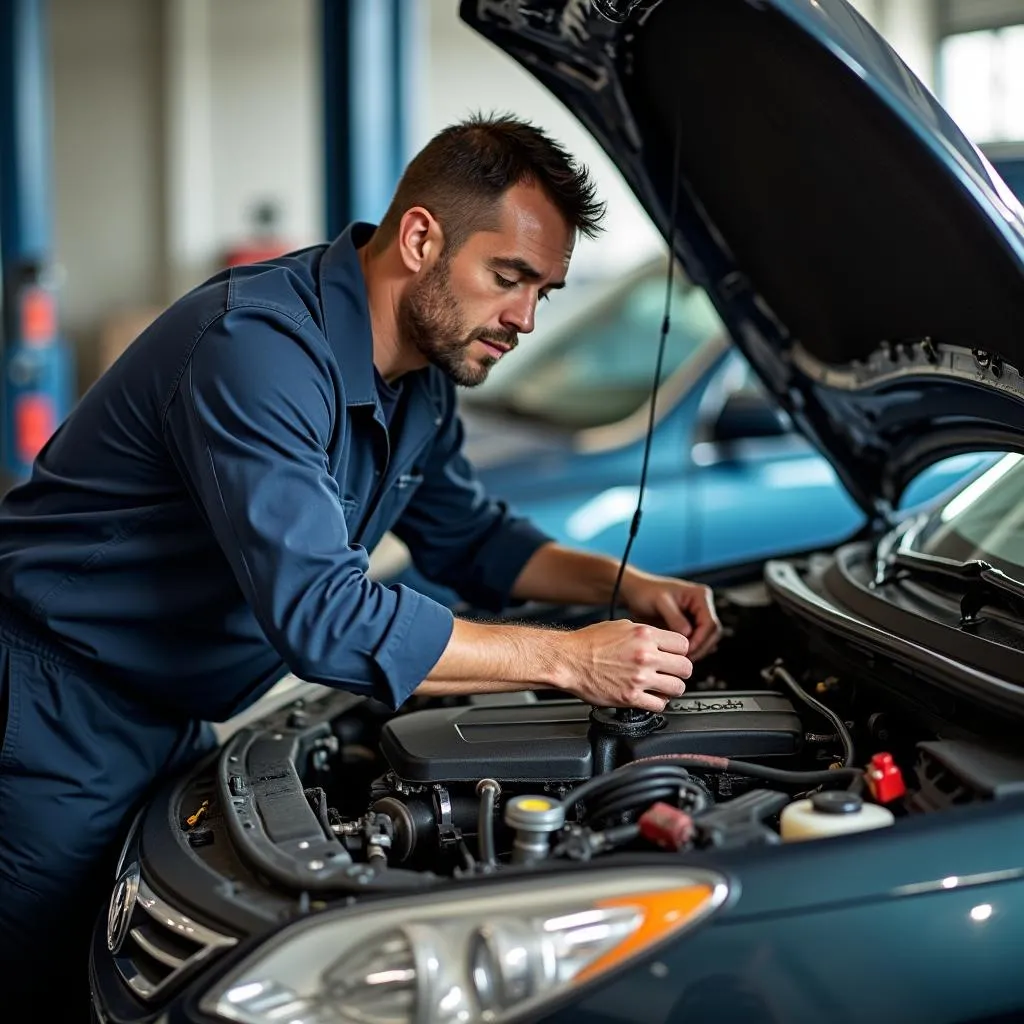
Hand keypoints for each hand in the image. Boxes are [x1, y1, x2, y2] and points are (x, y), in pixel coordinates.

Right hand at [557, 619, 691, 711]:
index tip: (674, 656)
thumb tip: (660, 643)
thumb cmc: (588, 642)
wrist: (568, 660)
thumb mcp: (621, 626)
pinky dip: (658, 703)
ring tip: (662, 686)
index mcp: (645, 635)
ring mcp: (639, 678)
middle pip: (686, 667)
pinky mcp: (630, 697)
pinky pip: (659, 705)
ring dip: (671, 688)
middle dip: (679, 671)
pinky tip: (649, 697)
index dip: (679, 652)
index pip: (683, 645)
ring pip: (677, 688)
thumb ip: (645, 634)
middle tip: (671, 673)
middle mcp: (645, 656)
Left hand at [619, 571, 721, 660]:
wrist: (636, 592)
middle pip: (712, 633)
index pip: (710, 623)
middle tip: (683, 659)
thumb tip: (688, 634)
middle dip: (699, 648)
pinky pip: (697, 641)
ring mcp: (698, 616)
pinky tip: (678, 655)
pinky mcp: (691, 625)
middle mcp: (703, 605)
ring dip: (696, 650)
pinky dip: (690, 649)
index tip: (686, 651)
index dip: (700, 640)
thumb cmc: (646, 592)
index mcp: (700, 595)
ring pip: (706, 639)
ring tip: (679, 658)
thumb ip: (674, 617)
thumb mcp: (660, 602)